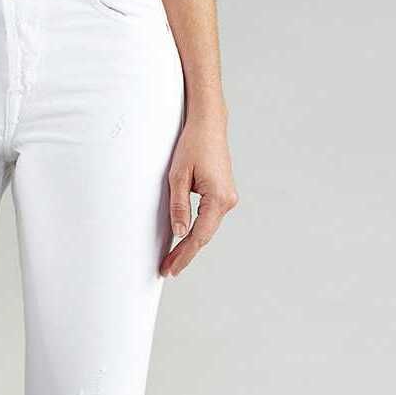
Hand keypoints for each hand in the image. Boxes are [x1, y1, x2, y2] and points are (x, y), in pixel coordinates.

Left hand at [161, 114, 237, 277]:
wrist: (209, 124)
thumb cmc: (193, 145)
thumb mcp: (178, 177)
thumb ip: (179, 206)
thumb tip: (179, 232)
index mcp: (218, 198)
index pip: (198, 236)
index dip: (184, 255)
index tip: (171, 269)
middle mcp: (227, 200)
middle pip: (204, 236)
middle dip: (185, 254)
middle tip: (168, 270)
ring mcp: (228, 198)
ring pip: (207, 229)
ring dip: (190, 245)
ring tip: (172, 260)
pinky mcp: (223, 194)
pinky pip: (209, 219)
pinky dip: (196, 232)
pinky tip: (184, 241)